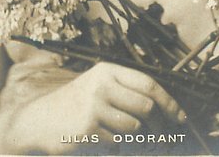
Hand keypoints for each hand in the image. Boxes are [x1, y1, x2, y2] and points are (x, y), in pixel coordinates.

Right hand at [7, 62, 186, 153]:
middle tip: (161, 137)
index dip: (169, 102)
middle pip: (146, 107)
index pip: (148, 84)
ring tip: (116, 134)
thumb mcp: (98, 86)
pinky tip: (98, 140)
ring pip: (134, 127)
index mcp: (107, 71)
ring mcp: (94, 106)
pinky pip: (116, 143)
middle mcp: (102, 84)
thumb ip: (126, 92)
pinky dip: (113, 146)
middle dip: (158, 125)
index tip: (181, 118)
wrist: (38, 121)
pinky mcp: (88, 129)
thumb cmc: (74, 105)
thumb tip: (165, 108)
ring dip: (133, 138)